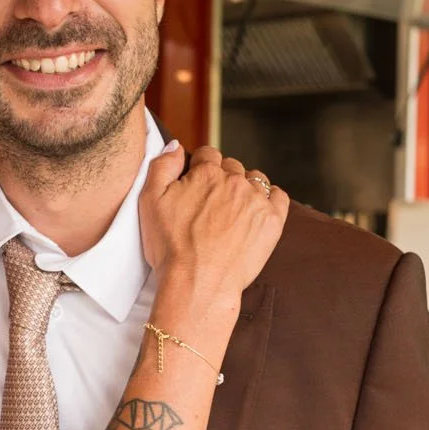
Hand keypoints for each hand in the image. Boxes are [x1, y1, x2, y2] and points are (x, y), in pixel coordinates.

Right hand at [138, 144, 287, 302]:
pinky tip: (259, 209)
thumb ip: (161, 166)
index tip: (196, 182)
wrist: (198, 283)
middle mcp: (234, 182)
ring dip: (246, 186)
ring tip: (234, 208)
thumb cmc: (171, 247)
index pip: (207, 155)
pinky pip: (279, 197)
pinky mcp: (272, 221)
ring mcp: (256, 201)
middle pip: (232, 166)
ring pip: (255, 179)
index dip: (199, 167)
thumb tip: (175, 146)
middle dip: (222, 178)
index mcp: (206, 174)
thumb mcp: (149, 201)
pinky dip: (271, 198)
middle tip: (211, 202)